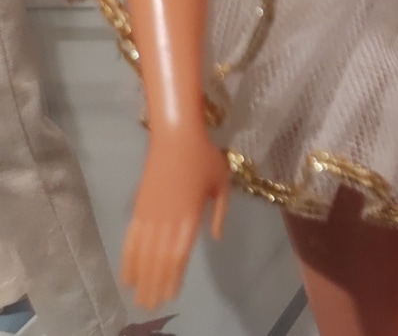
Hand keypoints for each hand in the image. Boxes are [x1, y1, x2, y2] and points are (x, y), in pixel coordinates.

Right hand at [122, 125, 230, 307]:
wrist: (176, 137)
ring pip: (143, 254)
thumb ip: (219, 212)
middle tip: (151, 307)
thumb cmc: (204, 157)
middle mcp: (167, 219)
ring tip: (139, 299)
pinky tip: (126, 275)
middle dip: (155, 284)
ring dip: (141, 278)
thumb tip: (215, 237)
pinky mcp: (138, 208)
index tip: (171, 295)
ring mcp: (150, 215)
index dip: (174, 276)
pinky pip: (131, 239)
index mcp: (190, 215)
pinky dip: (128, 259)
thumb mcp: (222, 183)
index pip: (180, 254)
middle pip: (159, 259)